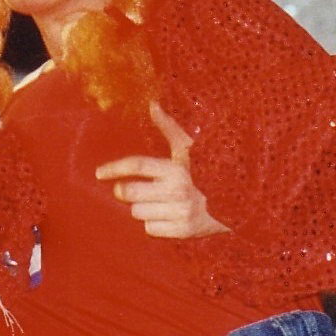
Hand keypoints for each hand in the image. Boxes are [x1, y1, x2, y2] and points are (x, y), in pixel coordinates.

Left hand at [95, 103, 228, 238]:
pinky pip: (150, 229)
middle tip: (128, 189)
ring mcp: (180, 212)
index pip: (136, 165)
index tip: (99, 173)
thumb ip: (168, 128)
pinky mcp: (183, 231)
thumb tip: (153, 104)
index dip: (114, 168)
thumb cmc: (206, 170)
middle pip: (129, 192)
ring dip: (142, 207)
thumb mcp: (188, 149)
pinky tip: (167, 214)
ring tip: (159, 201)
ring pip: (137, 212)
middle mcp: (177, 190)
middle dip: (124, 190)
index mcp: (176, 167)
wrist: (237, 202)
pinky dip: (154, 223)